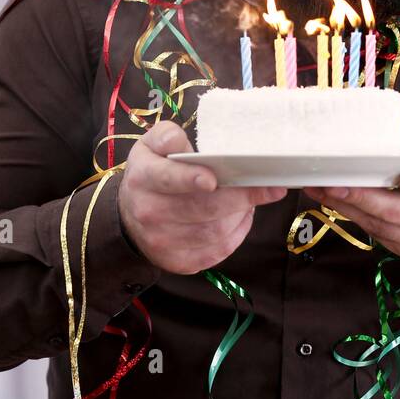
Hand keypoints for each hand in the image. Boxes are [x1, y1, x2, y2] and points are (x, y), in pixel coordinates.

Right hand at [119, 120, 287, 275]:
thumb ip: (166, 136)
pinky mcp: (177, 262)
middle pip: (202, 208)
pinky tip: (240, 218)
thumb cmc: (152, 171)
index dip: (191, 178)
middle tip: (269, 187)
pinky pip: (217, 251)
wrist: (130, 214)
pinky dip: (237, 234)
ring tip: (251, 200)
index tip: (214, 178)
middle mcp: (148, 212)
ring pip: (215, 232)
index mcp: (143, 178)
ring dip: (242, 215)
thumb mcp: (151, 145)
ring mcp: (161, 242)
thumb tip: (180, 142)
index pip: (168, 178)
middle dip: (241, 197)